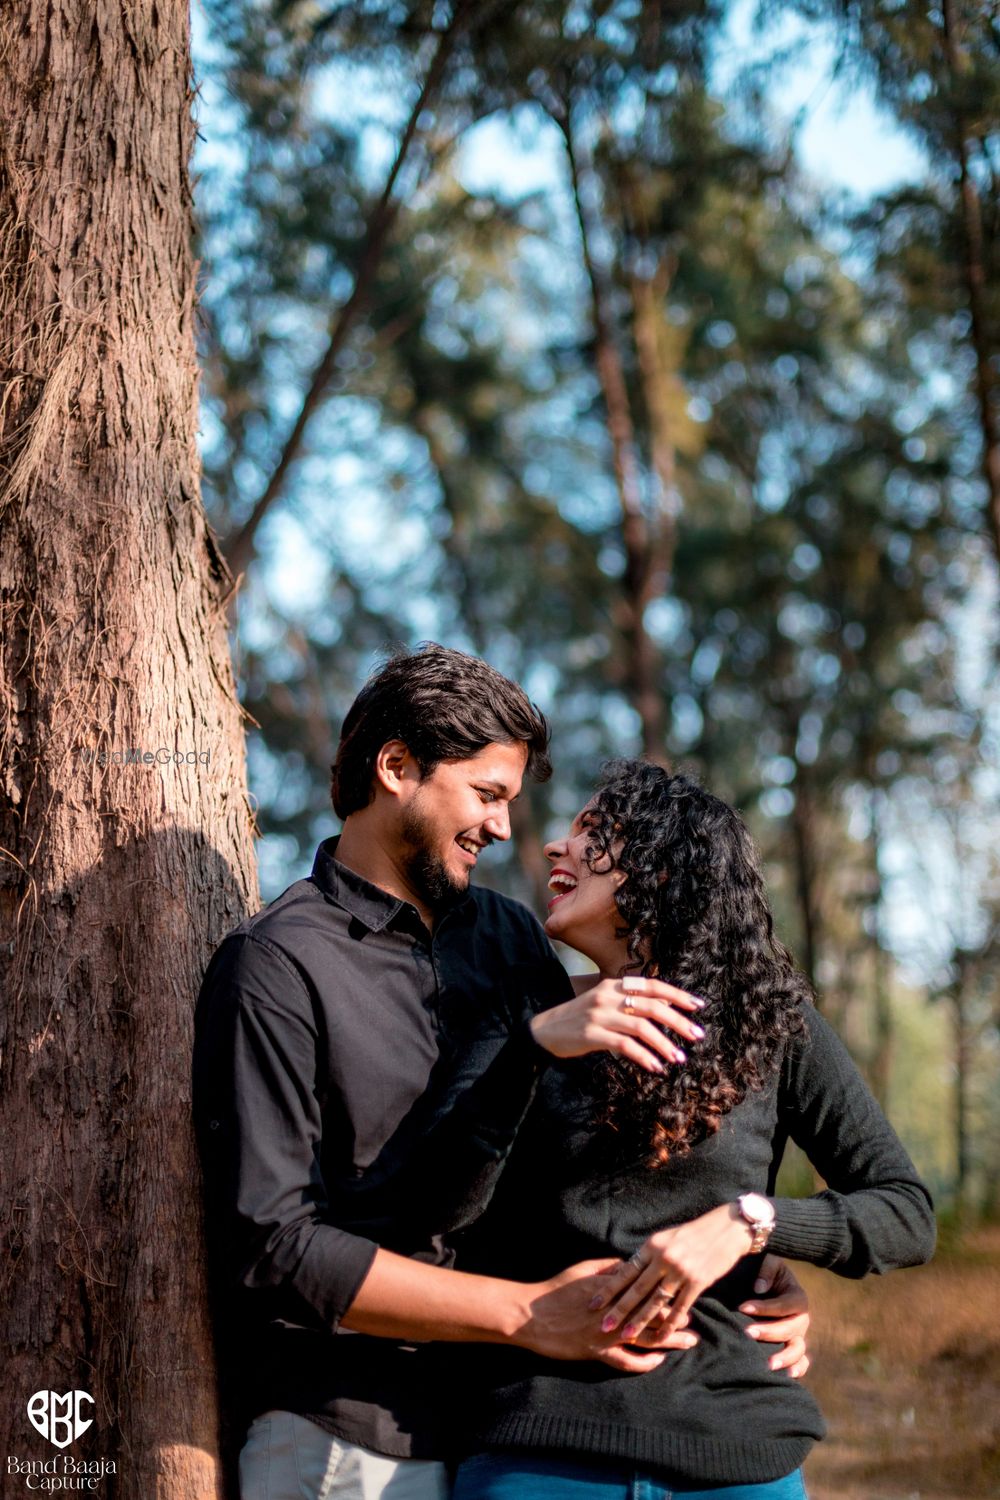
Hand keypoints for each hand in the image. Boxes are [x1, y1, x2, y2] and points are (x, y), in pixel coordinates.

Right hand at [515, 1258, 699, 1372]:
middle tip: (693, 1322)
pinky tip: (657, 1362)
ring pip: (645, 1338)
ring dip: (668, 1340)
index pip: (646, 1290)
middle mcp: (613, 1312)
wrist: (531, 1315)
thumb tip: (629, 1263)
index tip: (684, 1293)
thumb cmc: (555, 1289)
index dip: (666, 1293)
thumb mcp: (582, 1270)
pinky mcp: (596, 1352)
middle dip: (674, 1318)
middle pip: (651, 1315)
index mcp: (611, 1289)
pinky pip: (625, 1361)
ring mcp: (606, 1333)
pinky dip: (642, 1363)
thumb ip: (608, 1267)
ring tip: (687, 1342)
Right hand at [529, 976, 705, 1072]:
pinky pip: (624, 1045)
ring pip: (641, 1027)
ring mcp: (599, 1015)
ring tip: (678, 1058)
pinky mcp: (591, 1035)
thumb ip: (633, 1002)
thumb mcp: (607, 1004)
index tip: (698, 1006)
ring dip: (664, 1044)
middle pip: (651, 1006)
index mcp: (613, 985)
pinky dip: (643, 1056)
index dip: (677, 994)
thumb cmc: (581, 1018)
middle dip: (677, 1022)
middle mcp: (607, 996)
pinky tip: (655, 1067)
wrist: (545, 1030)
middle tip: (696, 1036)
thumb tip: (669, 1005)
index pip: (651, 986)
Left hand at [588, 1204, 754, 1337]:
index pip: (626, 1271)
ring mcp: (680, 1271)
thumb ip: (649, 1254)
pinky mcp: (697, 1282)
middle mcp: (663, 1258)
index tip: (593, 1302)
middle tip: (603, 1325)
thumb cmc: (693, 1233)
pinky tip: (661, 1336)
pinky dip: (669, 1323)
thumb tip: (630, 1269)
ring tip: (626, 1334)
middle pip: (636, 1289)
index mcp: (652, 1245)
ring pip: (656, 1301)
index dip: (609, 1288)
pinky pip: (680, 1306)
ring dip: (640, 1320)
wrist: (725, 1229)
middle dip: (619, 1309)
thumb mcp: (666, 1237)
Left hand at [739, 1254, 810, 1378]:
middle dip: (770, 1332)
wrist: (762, 1285)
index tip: (743, 1307)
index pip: (785, 1305)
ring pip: (798, 1349)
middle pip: (791, 1329)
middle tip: (748, 1333)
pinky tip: (786, 1376)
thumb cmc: (764, 1271)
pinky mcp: (792, 1347)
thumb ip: (767, 1270)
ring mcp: (798, 1336)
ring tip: (769, 1364)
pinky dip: (797, 1370)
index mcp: (797, 1297)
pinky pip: (801, 1362)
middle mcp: (800, 1319)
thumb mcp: (768, 1260)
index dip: (765, 1307)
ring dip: (785, 1357)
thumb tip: (759, 1289)